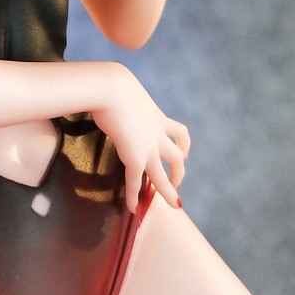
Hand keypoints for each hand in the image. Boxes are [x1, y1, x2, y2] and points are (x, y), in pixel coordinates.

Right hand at [91, 64, 189, 212]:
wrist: (111, 89)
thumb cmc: (111, 84)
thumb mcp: (127, 91)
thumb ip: (125, 99)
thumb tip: (110, 95)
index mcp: (158, 117)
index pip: (179, 132)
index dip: (184, 144)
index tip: (184, 152)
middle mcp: (158, 134)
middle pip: (177, 157)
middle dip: (179, 172)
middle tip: (177, 183)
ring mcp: (149, 147)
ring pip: (164, 174)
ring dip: (168, 190)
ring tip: (170, 202)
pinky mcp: (135, 157)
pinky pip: (137, 182)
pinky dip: (134, 196)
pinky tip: (133, 209)